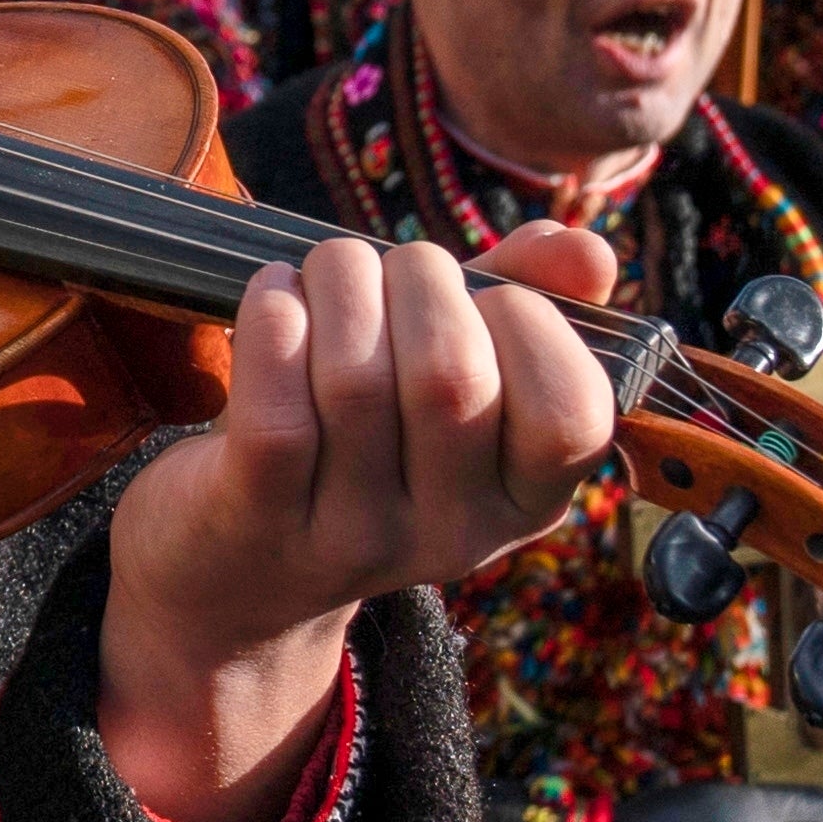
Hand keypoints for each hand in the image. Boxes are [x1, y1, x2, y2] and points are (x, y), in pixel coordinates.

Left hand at [100, 224, 624, 821]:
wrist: (234, 571)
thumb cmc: (364, 436)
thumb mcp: (457, 374)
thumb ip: (530, 301)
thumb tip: (588, 250)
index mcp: (525, 501)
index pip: (574, 415)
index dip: (532, 323)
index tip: (483, 299)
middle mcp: (451, 535)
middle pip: (452, 377)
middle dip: (419, 279)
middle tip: (388, 270)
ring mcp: (354, 538)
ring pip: (356, 380)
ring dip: (339, 284)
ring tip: (325, 273)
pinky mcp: (259, 523)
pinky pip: (276, 410)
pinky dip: (273, 319)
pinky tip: (273, 294)